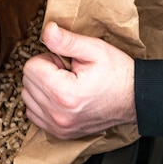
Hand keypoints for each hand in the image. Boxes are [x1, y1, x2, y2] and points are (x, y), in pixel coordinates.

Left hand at [22, 22, 136, 139]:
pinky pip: (33, 113)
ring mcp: (57, 127)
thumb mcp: (94, 49)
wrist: (135, 99)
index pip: (30, 67)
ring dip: (42, 88)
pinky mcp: (59, 133)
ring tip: (66, 85)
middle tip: (68, 73)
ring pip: (27, 98)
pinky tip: (61, 98)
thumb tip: (47, 31)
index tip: (65, 63)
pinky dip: (42, 103)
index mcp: (64, 93)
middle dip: (44, 72)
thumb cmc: (117, 73)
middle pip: (27, 82)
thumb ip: (66, 40)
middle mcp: (57, 114)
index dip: (48, 59)